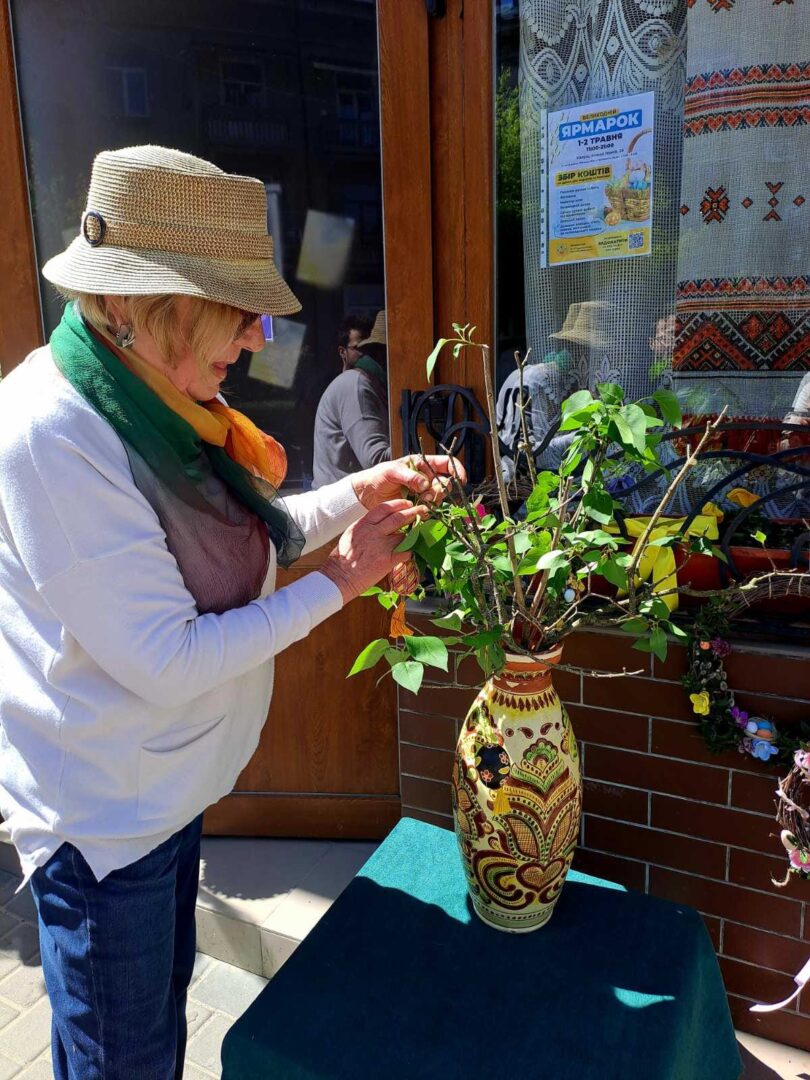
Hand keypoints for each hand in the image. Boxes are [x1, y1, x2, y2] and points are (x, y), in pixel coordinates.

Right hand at [320, 499, 427, 603]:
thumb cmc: (342, 557)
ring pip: (404, 535)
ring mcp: (381, 547)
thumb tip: (380, 520)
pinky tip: (411, 551)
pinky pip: (406, 552)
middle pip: (398, 518)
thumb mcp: (351, 534)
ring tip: (417, 533)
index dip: (399, 504)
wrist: (340, 577)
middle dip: (413, 512)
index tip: (407, 504)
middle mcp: (373, 532)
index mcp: (363, 524)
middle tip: (421, 511)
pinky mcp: (388, 561)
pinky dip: (410, 551)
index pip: (384, 508)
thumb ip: (366, 525)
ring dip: (412, 534)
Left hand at [351, 456, 466, 509]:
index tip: (460, 480)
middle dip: (441, 490)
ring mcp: (424, 492)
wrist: (367, 493)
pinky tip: (420, 510)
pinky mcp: (419, 505)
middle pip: (446, 483)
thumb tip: (425, 484)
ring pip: (440, 497)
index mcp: (422, 464)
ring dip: (434, 500)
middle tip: (427, 496)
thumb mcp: (392, 472)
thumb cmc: (379, 476)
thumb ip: (409, 476)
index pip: (447, 464)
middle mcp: (426, 477)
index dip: (457, 470)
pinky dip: (429, 510)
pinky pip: (431, 508)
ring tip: (421, 501)